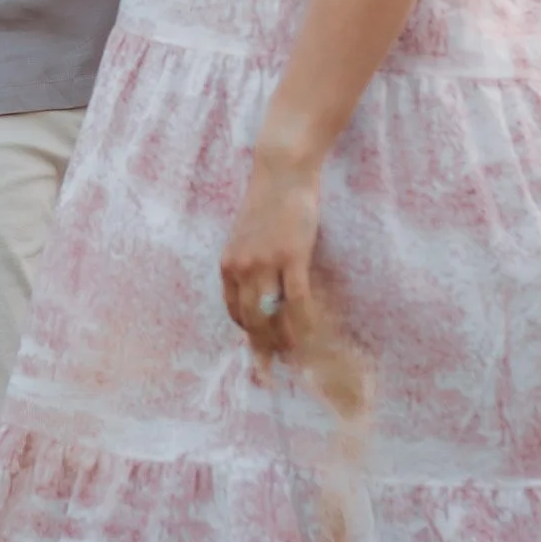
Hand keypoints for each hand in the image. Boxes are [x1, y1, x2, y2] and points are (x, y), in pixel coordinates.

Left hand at [220, 141, 320, 349]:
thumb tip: (263, 293)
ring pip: (271, 316)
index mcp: (228, 264)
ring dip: (285, 341)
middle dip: (264, 348)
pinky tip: (312, 333)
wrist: (282, 173)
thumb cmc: (269, 203)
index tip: (263, 346)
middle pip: (251, 321)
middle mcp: (241, 267)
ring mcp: (265, 263)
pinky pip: (296, 300)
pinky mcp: (291, 256)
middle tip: (277, 368)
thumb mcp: (248, 237)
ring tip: (297, 357)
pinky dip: (304, 321)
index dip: (249, 333)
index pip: (234, 312)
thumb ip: (251, 265)